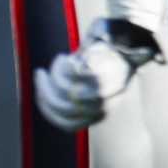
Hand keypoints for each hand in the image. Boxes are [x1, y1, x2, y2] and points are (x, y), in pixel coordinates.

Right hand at [33, 20, 159, 131]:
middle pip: (64, 107)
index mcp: (103, 111)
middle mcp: (105, 103)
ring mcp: (105, 88)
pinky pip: (71, 73)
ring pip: (65, 91)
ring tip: (57, 63)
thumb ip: (75, 99)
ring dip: (53, 77)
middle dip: (45, 91)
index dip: (49, 113)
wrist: (127, 43)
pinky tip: (65, 58)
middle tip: (39, 75)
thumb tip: (47, 101)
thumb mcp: (95, 87)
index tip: (40, 98)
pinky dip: (62, 66)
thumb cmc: (107, 66)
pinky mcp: (102, 70)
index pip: (69, 124)